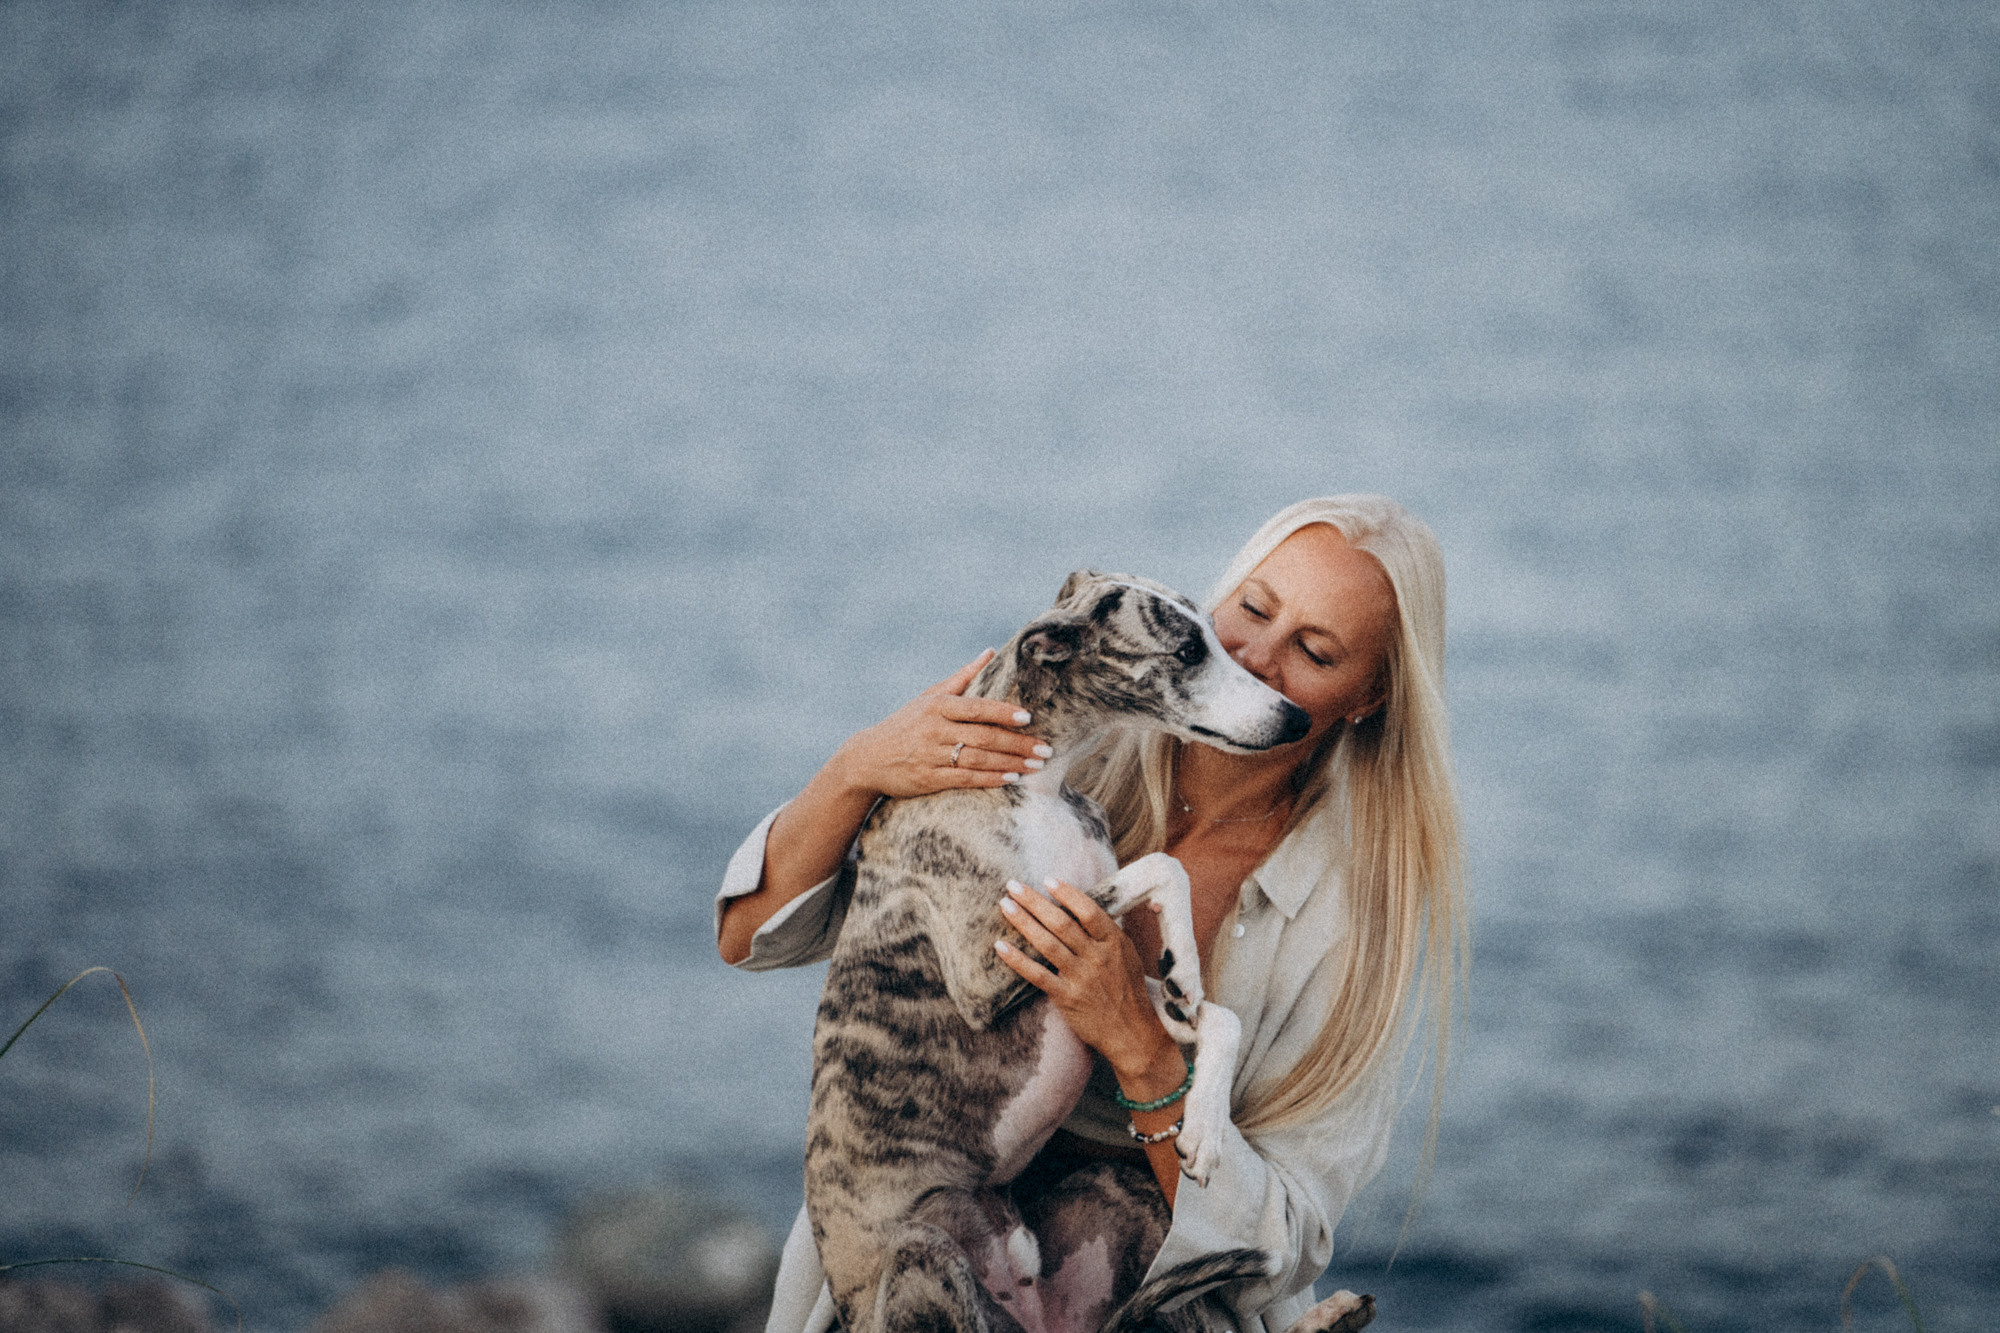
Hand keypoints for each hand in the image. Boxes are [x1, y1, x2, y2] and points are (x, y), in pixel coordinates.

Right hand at [827, 650, 1052, 798]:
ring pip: (978, 759)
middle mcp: (934, 729)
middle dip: (1018, 744)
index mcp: (937, 705)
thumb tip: (990, 652)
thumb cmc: (906, 723)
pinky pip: (965, 779)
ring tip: (1035, 766)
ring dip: (1010, 763)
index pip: (977, 708)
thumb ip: (962, 677)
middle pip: (984, 737)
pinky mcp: (929, 779)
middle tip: (1045, 749)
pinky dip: (990, 779)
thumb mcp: (929, 696)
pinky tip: (1010, 779)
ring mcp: (931, 755)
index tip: (1029, 717)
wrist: (868, 758)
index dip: (1003, 713)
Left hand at [993, 878, 1184, 1089]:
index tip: (1047, 880)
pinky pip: (1037, 975)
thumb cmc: (1128, 989)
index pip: (1089, 911)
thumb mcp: (1127, 955)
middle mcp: (1097, 957)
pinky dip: (1017, 960)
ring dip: (1023, 922)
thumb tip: (1081, 905)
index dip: (1067, 894)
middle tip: (1013, 885)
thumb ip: (1106, 932)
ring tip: (1005, 905)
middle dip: (1034, 902)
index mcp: (1114, 942)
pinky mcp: (1067, 998)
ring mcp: (1081, 978)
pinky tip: (1000, 946)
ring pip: (1047, 944)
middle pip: (1061, 923)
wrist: (1134, 1033)